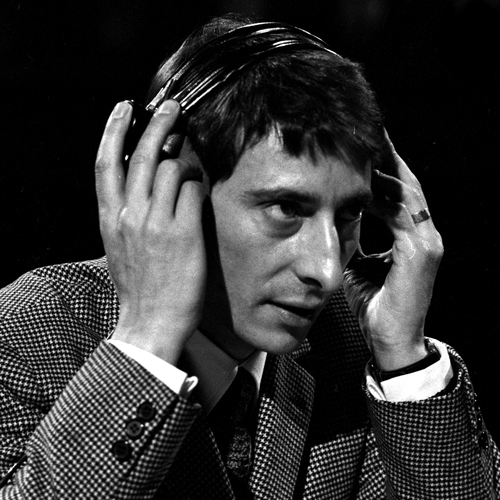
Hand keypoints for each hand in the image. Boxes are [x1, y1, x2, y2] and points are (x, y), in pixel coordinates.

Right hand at [95, 100, 205, 364]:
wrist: (150, 322)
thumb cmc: (138, 286)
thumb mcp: (118, 247)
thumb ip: (124, 215)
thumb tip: (139, 188)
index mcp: (110, 218)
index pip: (106, 163)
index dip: (114, 130)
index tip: (124, 108)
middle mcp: (130, 215)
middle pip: (142, 155)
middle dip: (158, 123)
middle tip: (172, 107)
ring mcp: (157, 223)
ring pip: (171, 168)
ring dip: (185, 161)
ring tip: (192, 168)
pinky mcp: (184, 233)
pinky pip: (193, 191)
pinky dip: (198, 185)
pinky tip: (200, 193)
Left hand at [344, 131, 443, 370]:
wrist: (390, 340)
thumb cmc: (375, 303)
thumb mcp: (361, 265)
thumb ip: (356, 239)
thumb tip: (340, 218)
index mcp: (410, 235)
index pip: (397, 191)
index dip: (381, 167)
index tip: (358, 146)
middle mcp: (423, 233)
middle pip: (405, 182)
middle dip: (386, 155)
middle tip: (364, 130)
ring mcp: (426, 242)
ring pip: (407, 192)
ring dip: (386, 167)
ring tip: (365, 143)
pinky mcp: (421, 254)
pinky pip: (402, 214)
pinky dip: (384, 195)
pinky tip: (364, 180)